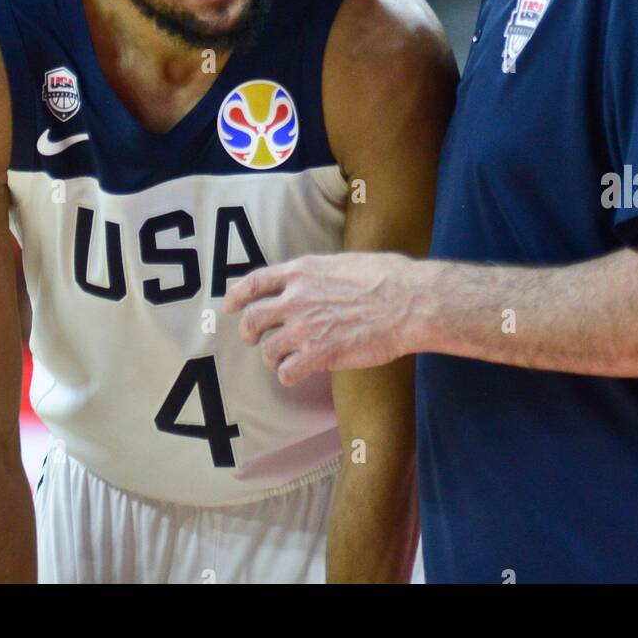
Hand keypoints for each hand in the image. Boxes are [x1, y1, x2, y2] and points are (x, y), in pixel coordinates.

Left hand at [223, 253, 426, 385]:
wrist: (408, 301)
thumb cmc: (388, 277)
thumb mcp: (344, 262)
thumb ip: (320, 274)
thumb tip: (315, 284)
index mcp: (302, 271)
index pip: (255, 282)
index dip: (237, 296)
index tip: (228, 306)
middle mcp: (296, 298)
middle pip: (252, 319)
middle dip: (249, 332)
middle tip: (255, 340)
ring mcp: (305, 327)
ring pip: (268, 350)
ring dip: (274, 357)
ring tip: (287, 359)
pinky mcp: (318, 355)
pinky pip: (287, 373)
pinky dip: (290, 375)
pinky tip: (301, 373)